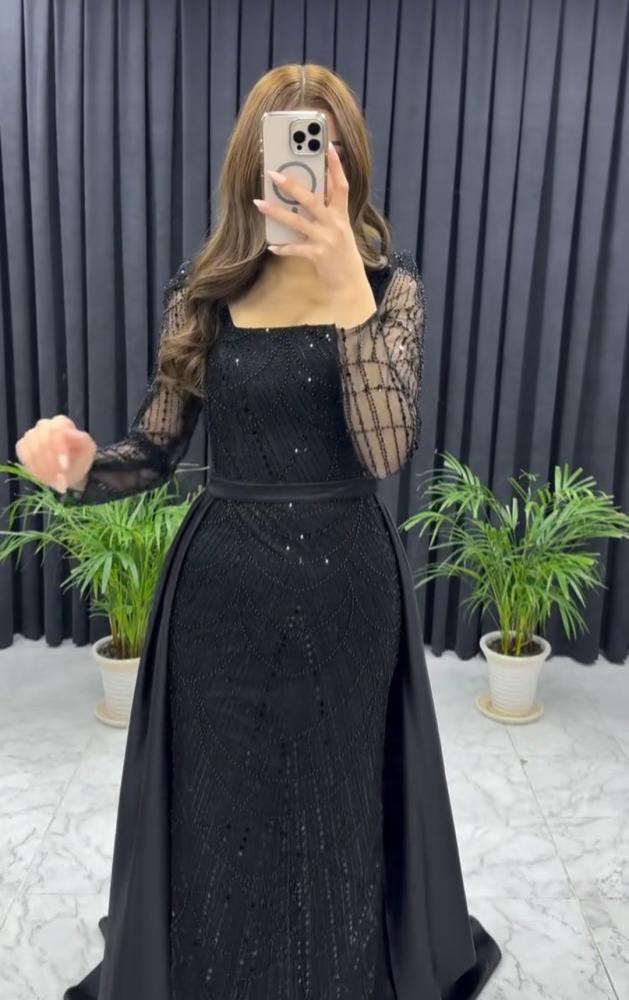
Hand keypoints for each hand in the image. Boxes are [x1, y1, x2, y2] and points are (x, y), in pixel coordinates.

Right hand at [15, 415, 96, 493]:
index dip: (59, 450)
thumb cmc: (79, 458)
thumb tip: (71, 433)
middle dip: (52, 464)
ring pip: (32, 450)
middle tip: (60, 480)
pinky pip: (24, 457)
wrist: (69, 471)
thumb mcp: (88, 449)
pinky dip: (34, 470)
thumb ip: (83, 439)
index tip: (65, 467)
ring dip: (44, 470)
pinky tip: (45, 478)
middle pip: (42, 442)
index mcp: (61, 423)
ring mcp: (31, 435)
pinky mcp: (22, 446)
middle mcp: (44, 425)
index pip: (56, 432)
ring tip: (55, 482)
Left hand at [253, 141, 366, 294]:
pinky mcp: (319, 255)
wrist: (350, 283)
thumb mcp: (339, 229)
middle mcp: (335, 224)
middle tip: (273, 174)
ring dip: (276, 212)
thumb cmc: (342, 254)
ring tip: (259, 203)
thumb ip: (326, 212)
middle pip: (312, 199)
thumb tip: (305, 196)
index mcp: (341, 214)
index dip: (335, 166)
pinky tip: (272, 245)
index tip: (327, 147)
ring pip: (298, 221)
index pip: (341, 184)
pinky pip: (296, 249)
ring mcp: (327, 239)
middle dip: (292, 185)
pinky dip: (283, 247)